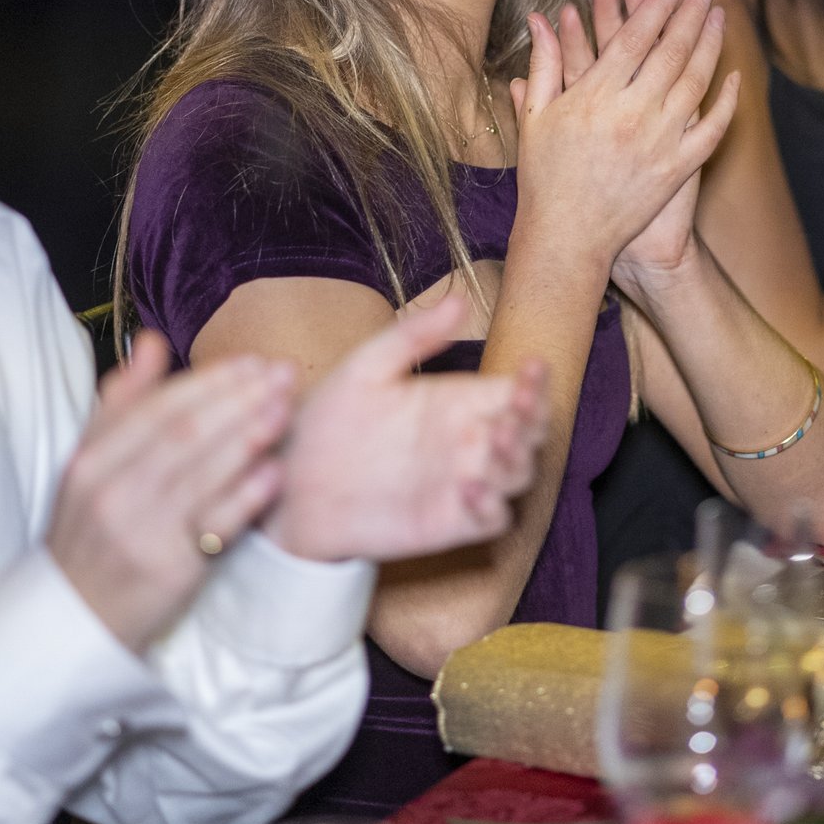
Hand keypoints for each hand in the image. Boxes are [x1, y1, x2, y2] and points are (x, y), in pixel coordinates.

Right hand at [46, 337, 295, 653]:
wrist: (76, 617)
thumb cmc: (92, 531)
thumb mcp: (89, 464)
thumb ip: (122, 402)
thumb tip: (153, 341)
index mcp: (91, 460)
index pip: (157, 407)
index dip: (209, 381)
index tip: (252, 361)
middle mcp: (112, 492)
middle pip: (185, 433)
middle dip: (239, 398)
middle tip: (285, 373)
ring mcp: (141, 532)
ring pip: (203, 473)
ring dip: (250, 437)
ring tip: (286, 409)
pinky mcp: (170, 570)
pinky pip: (216, 526)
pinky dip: (247, 496)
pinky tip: (275, 471)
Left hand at [265, 295, 549, 562]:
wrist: (290, 480)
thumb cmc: (328, 419)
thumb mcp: (366, 367)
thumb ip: (412, 337)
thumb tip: (460, 300)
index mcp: (456, 400)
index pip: (514, 390)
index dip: (533, 383)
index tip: (531, 369)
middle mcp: (466, 441)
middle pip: (529, 432)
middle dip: (533, 419)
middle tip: (516, 410)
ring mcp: (461, 483)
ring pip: (518, 474)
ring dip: (519, 459)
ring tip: (495, 442)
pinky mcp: (447, 522)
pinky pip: (491, 519)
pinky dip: (493, 505)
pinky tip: (470, 487)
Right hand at [514, 0, 739, 296]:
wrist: (567, 239)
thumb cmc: (544, 177)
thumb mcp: (536, 118)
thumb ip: (544, 65)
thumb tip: (541, 19)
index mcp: (594, 97)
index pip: (635, 35)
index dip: (657, 1)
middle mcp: (631, 114)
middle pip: (672, 49)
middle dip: (691, 9)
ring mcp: (659, 142)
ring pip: (695, 80)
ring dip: (711, 42)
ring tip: (720, 12)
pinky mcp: (677, 169)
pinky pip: (711, 129)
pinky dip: (726, 101)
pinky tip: (734, 75)